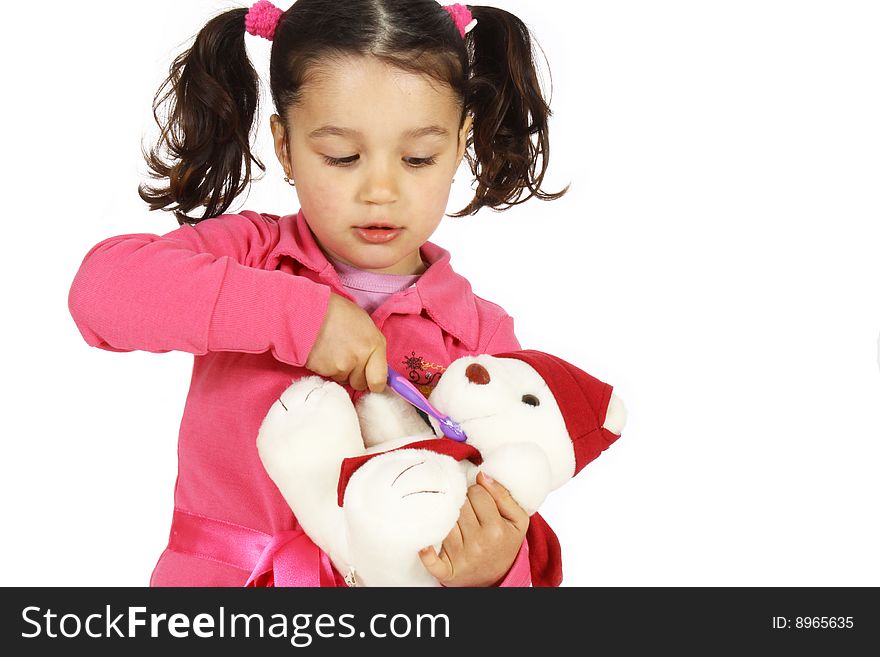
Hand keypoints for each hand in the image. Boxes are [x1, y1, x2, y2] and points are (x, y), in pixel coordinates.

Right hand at [305, 293, 386, 392]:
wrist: (310, 310)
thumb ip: (373, 347)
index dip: (374, 383)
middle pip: (360, 383)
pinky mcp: (324, 370)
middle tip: (346, 357)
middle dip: (354, 375)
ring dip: (339, 371)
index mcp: (374, 345)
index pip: (379, 380)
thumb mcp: (366, 324)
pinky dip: (326, 368)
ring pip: (343, 380)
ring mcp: (341, 366)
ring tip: (332, 350)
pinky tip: (323, 353)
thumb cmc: (338, 313)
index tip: (371, 382)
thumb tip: (376, 367)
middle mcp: (360, 358)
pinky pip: (328, 376)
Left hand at [419, 472, 529, 586]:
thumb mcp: (517, 520)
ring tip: (459, 525)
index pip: (476, 493)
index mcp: (496, 529)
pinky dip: (427, 554)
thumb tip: (482, 475)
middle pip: (459, 505)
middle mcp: (478, 543)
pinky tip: (425, 546)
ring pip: (445, 521)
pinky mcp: (447, 571)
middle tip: (470, 514)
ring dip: (448, 518)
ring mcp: (461, 557)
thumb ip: (503, 495)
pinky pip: (432, 561)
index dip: (478, 493)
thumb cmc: (505, 543)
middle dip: (463, 504)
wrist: (498, 577)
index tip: (481, 502)